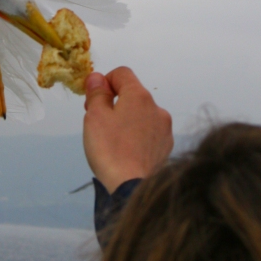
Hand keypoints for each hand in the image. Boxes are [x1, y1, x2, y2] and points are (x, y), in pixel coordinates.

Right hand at [83, 67, 173, 193]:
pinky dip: (137, 135)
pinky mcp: (166, 146)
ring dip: (126, 119)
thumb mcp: (95, 117)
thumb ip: (97, 93)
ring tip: (112, 140)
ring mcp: (164, 128)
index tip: (94, 99)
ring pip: (142, 114)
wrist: (133, 187)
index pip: (122, 73)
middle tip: (98, 122)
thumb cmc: (110, 149)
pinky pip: (149, 132)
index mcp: (139, 96)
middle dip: (114, 102)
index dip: (105, 81)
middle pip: (133, 94)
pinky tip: (127, 151)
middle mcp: (156, 108)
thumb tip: (97, 77)